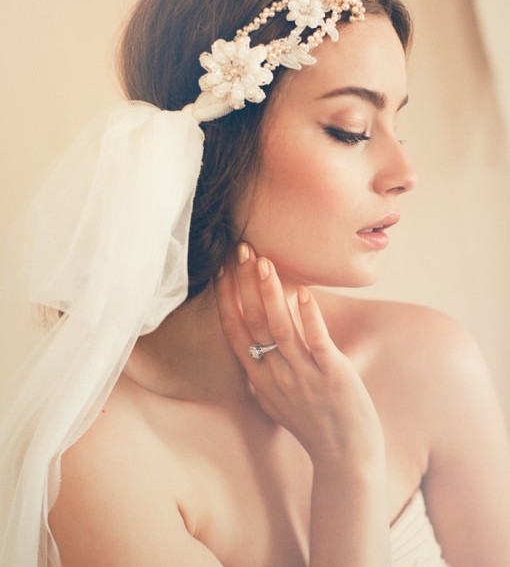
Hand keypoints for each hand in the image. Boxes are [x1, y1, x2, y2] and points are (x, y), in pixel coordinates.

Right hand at [214, 243, 383, 468]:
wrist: (345, 458)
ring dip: (270, 293)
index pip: (235, 332)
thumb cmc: (315, 425)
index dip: (226, 300)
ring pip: (279, 328)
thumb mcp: (279, 400)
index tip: (220, 271)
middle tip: (239, 250)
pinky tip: (305, 293)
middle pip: (253, 322)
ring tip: (264, 261)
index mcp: (261, 378)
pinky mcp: (332, 375)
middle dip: (244, 284)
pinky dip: (309, 317)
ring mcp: (303, 375)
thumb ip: (266, 373)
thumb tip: (259, 350)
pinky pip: (317, 342)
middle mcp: (275, 374)